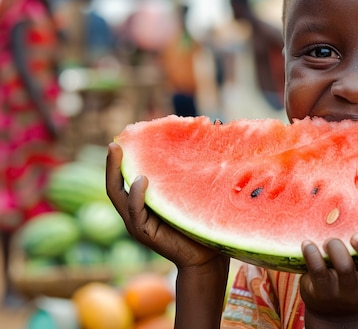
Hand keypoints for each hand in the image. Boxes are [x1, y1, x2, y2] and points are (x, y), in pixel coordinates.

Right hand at [106, 142, 223, 269]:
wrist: (206, 256)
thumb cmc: (199, 224)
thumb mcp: (185, 197)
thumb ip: (178, 181)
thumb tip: (191, 146)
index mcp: (143, 204)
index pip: (124, 180)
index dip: (120, 162)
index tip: (122, 140)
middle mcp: (136, 213)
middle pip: (114, 187)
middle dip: (111, 165)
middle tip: (114, 144)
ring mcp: (138, 225)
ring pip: (119, 198)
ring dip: (118, 174)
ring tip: (120, 153)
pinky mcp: (145, 234)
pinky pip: (135, 211)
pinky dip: (136, 195)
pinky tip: (141, 180)